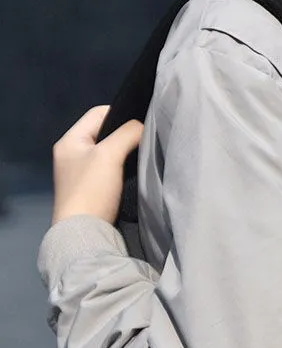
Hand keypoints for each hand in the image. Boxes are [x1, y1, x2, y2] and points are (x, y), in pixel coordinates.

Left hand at [52, 106, 143, 226]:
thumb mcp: (109, 155)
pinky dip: (123, 172)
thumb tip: (143, 126)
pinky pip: (110, 172)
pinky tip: (134, 177)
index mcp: (69, 141)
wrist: (84, 234)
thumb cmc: (92, 190)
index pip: (98, 113)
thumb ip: (128, 134)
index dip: (122, 114)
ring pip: (109, 154)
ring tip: (143, 159)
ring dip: (126, 155)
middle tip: (145, 143)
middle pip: (104, 134)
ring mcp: (80, 175)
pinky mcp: (91, 192)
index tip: (142, 126)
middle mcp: (72, 155)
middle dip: (125, 136)